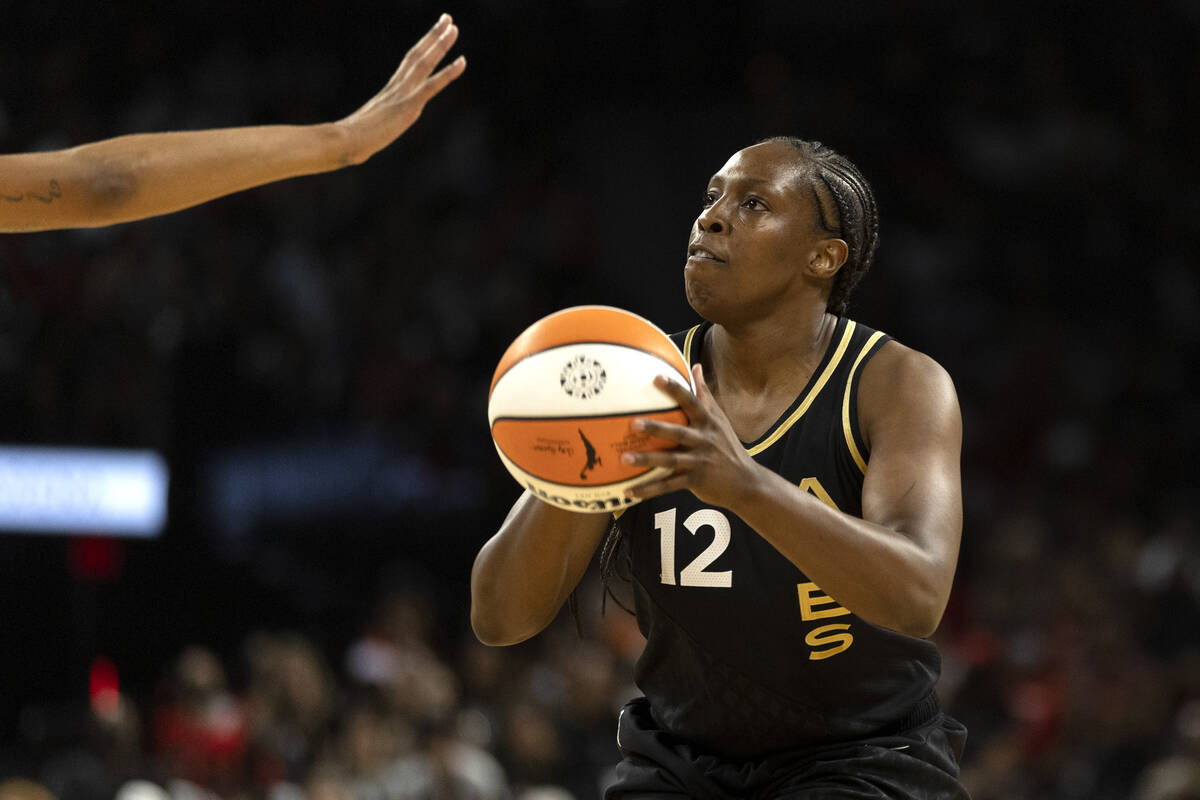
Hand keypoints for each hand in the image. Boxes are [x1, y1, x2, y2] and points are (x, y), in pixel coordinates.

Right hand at [335, 13, 465, 164]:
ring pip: (425, 62)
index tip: (434, 33)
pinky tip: (462, 61)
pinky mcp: (410, 105)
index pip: (409, 62)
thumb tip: (370, 135)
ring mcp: (404, 94)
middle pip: (418, 55)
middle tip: (448, 19)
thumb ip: (377, 125)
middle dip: (433, 36)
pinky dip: (449, 72)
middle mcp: (398, 86)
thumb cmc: (352, 139)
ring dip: (441, 45)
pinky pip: (433, 85)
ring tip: (453, 28)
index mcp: (390, 90)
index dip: (422, 47)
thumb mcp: (370, 128)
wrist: (347, 140)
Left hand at [622, 364, 761, 508]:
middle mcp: (703, 440)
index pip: (691, 402)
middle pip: (677, 432)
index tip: (656, 378)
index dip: (674, 389)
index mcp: (708, 423)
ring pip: (670, 460)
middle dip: (656, 427)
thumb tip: (696, 366)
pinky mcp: (695, 481)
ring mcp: (699, 461)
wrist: (746, 482)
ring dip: (646, 460)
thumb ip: (705, 394)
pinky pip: (668, 486)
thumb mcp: (720, 419)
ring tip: (624, 458)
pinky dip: (648, 489)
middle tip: (633, 423)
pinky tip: (629, 491)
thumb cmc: (728, 446)